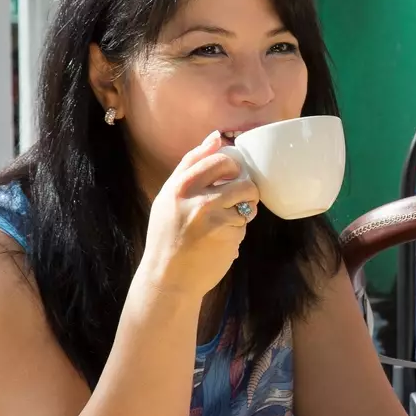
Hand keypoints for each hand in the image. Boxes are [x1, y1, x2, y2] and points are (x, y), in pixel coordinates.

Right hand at [140, 131, 259, 297]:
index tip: (230, 169)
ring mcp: (213, 216)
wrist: (168, 278)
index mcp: (177, 187)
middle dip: (242, 178)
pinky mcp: (228, 234)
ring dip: (247, 204)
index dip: (227, 159)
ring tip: (234, 216)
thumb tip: (216, 137)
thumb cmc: (168, 237)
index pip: (210, 156)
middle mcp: (194, 197)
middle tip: (238, 192)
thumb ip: (190, 169)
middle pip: (235, 170)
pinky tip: (225, 237)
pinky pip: (245, 221)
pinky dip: (240, 228)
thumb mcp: (168, 200)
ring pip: (247, 194)